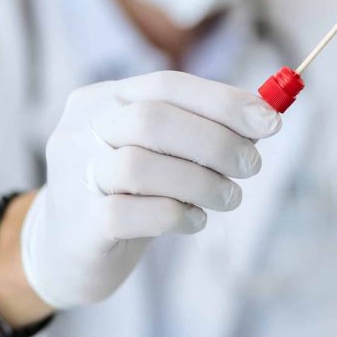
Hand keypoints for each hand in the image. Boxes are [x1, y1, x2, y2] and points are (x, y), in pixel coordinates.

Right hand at [19, 71, 281, 308]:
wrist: (66, 251)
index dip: (222, 101)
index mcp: (102, 99)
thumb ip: (200, 129)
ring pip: (141, 166)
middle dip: (215, 141)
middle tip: (251, 165)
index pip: (166, 85)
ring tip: (229, 197)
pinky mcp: (80, 224)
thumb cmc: (128, 192)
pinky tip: (194, 221)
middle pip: (152, 119)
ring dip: (202, 182)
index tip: (270, 121)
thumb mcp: (160, 151)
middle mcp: (80, 129)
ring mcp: (75, 175)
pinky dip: (176, 215)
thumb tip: (263, 117)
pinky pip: (132, 213)